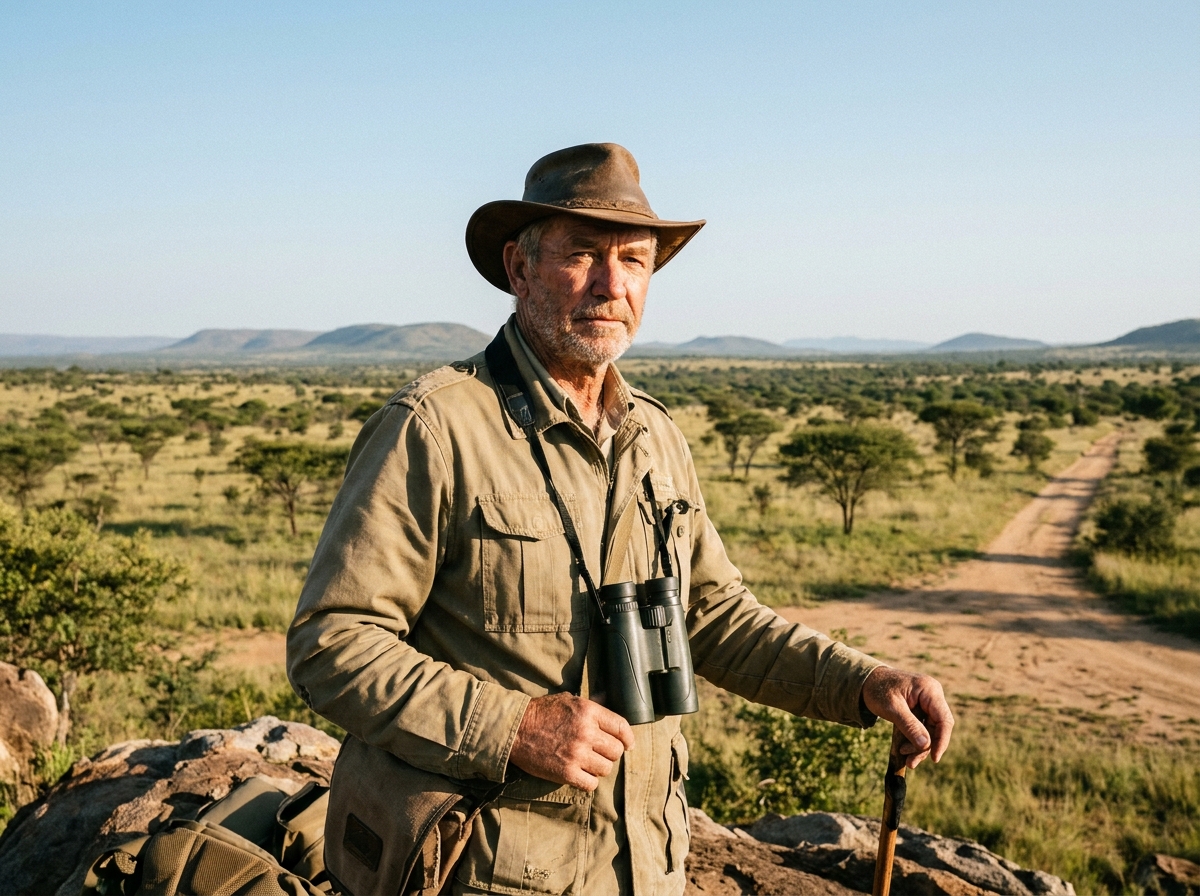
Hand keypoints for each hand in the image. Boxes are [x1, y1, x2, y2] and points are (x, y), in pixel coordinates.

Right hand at [508, 693, 634, 791]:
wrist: (515, 730)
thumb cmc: (541, 713)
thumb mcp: (568, 701)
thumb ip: (591, 704)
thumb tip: (608, 700)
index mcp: (588, 712)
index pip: (622, 727)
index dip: (628, 738)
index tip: (628, 744)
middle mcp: (586, 732)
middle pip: (616, 751)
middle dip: (611, 753)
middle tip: (600, 753)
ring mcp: (577, 754)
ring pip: (606, 768)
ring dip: (599, 767)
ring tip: (588, 763)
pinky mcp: (566, 772)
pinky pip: (591, 784)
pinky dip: (588, 781)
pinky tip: (580, 774)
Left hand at [860, 666, 953, 768]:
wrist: (866, 681)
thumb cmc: (878, 689)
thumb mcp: (892, 708)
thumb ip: (909, 725)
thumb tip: (926, 745)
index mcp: (929, 690)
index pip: (944, 719)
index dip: (942, 740)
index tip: (934, 758)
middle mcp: (932, 695)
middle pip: (938, 727)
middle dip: (926, 747)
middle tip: (911, 762)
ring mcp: (928, 702)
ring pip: (930, 730)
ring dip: (919, 747)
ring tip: (906, 760)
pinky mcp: (922, 709)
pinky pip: (923, 728)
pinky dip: (915, 740)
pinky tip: (904, 750)